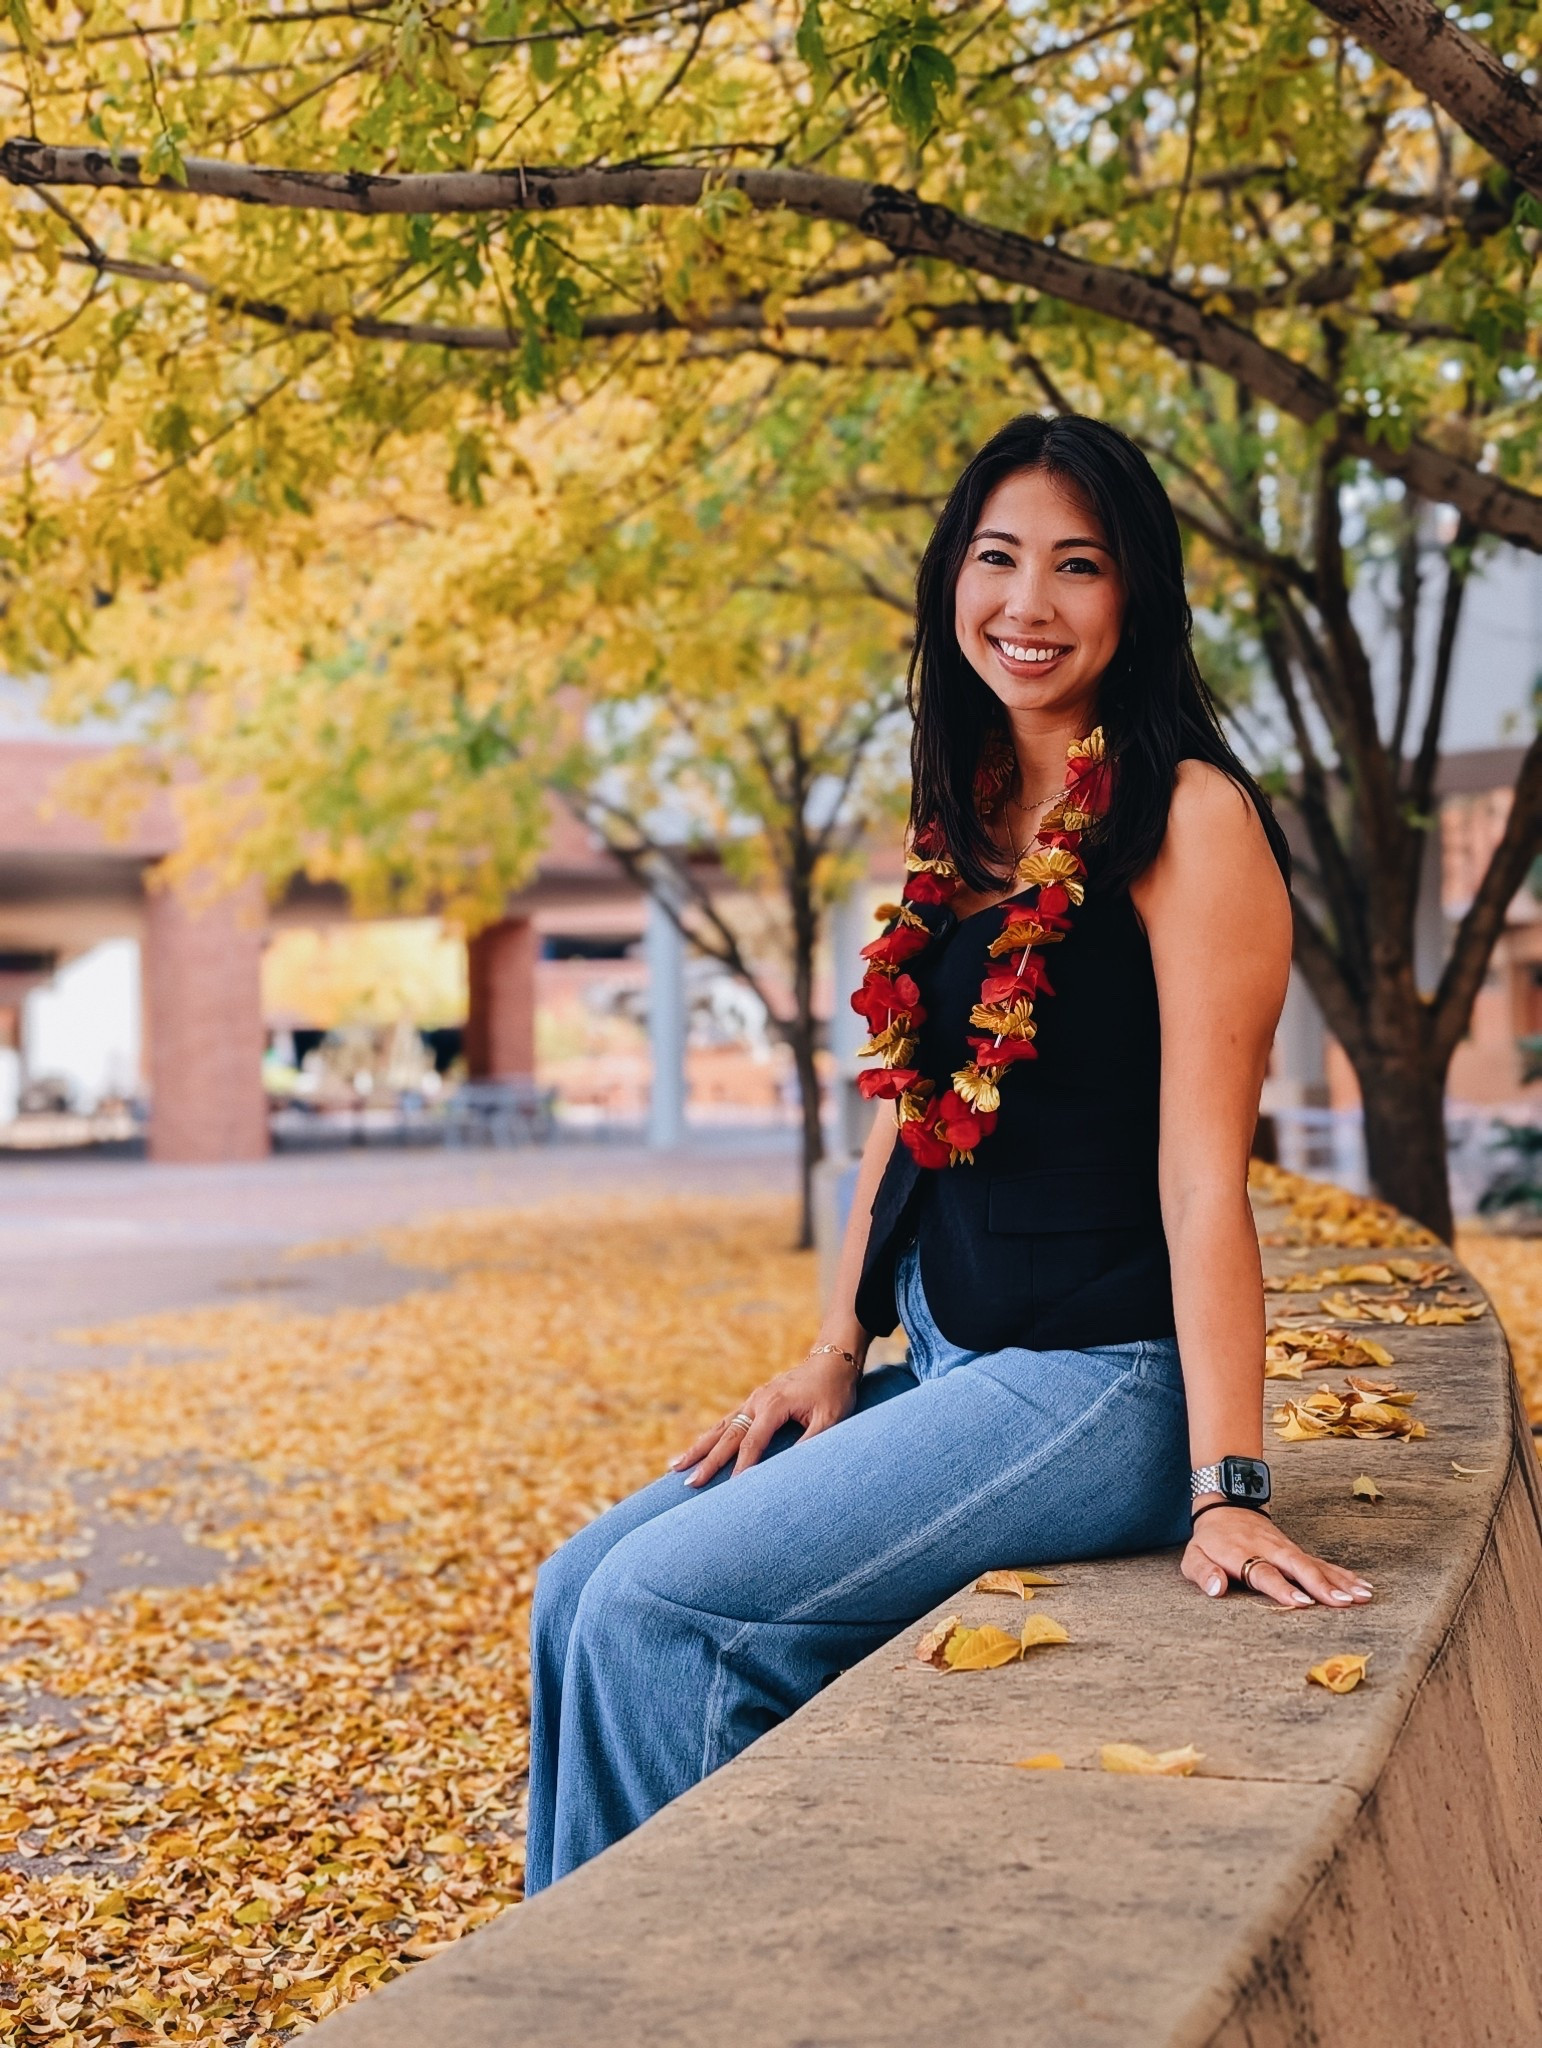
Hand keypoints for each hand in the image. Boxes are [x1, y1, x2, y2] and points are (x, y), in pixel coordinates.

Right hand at [670, 1345, 862, 1486]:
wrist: (832, 1360)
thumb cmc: (834, 1392)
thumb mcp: (831, 1419)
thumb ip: (811, 1442)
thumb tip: (791, 1470)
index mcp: (774, 1405)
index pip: (752, 1443)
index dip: (741, 1467)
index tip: (729, 1490)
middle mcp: (757, 1401)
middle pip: (727, 1436)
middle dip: (707, 1461)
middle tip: (688, 1483)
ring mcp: (753, 1400)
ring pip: (720, 1428)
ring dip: (698, 1448)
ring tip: (674, 1467)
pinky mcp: (754, 1403)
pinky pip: (726, 1422)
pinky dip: (709, 1437)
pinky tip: (695, 1451)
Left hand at [1182, 1507, 1373, 1608]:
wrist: (1227, 1507)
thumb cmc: (1211, 1541)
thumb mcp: (1194, 1555)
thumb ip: (1202, 1572)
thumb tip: (1216, 1588)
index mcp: (1243, 1554)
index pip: (1264, 1573)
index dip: (1282, 1588)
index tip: (1300, 1603)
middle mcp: (1270, 1550)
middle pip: (1298, 1567)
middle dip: (1321, 1585)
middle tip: (1343, 1603)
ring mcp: (1287, 1550)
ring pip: (1316, 1564)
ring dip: (1340, 1581)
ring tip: (1363, 1597)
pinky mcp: (1298, 1552)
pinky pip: (1323, 1564)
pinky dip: (1343, 1575)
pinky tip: (1363, 1587)